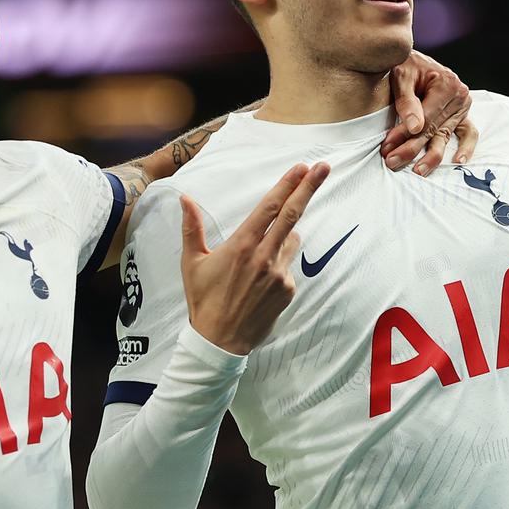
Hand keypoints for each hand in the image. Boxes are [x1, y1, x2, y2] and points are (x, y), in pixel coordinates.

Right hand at [179, 163, 328, 354]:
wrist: (220, 340)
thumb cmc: (203, 299)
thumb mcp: (192, 262)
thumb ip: (192, 227)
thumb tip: (185, 199)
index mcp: (241, 245)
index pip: (269, 207)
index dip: (287, 185)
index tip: (301, 167)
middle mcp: (263, 256)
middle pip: (292, 214)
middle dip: (309, 188)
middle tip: (323, 168)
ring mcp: (279, 274)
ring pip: (291, 241)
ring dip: (286, 235)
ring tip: (262, 253)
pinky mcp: (288, 290)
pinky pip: (288, 266)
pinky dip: (279, 264)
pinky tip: (259, 281)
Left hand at [381, 50, 478, 175]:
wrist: (411, 59)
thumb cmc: (404, 65)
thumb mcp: (401, 76)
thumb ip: (407, 101)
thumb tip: (414, 128)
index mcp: (447, 84)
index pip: (424, 118)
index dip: (405, 135)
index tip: (387, 147)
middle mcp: (459, 96)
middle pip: (433, 130)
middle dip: (411, 148)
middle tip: (392, 161)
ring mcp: (462, 107)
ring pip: (447, 136)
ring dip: (432, 156)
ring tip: (418, 171)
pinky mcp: (461, 114)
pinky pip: (468, 133)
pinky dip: (466, 147)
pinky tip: (458, 161)